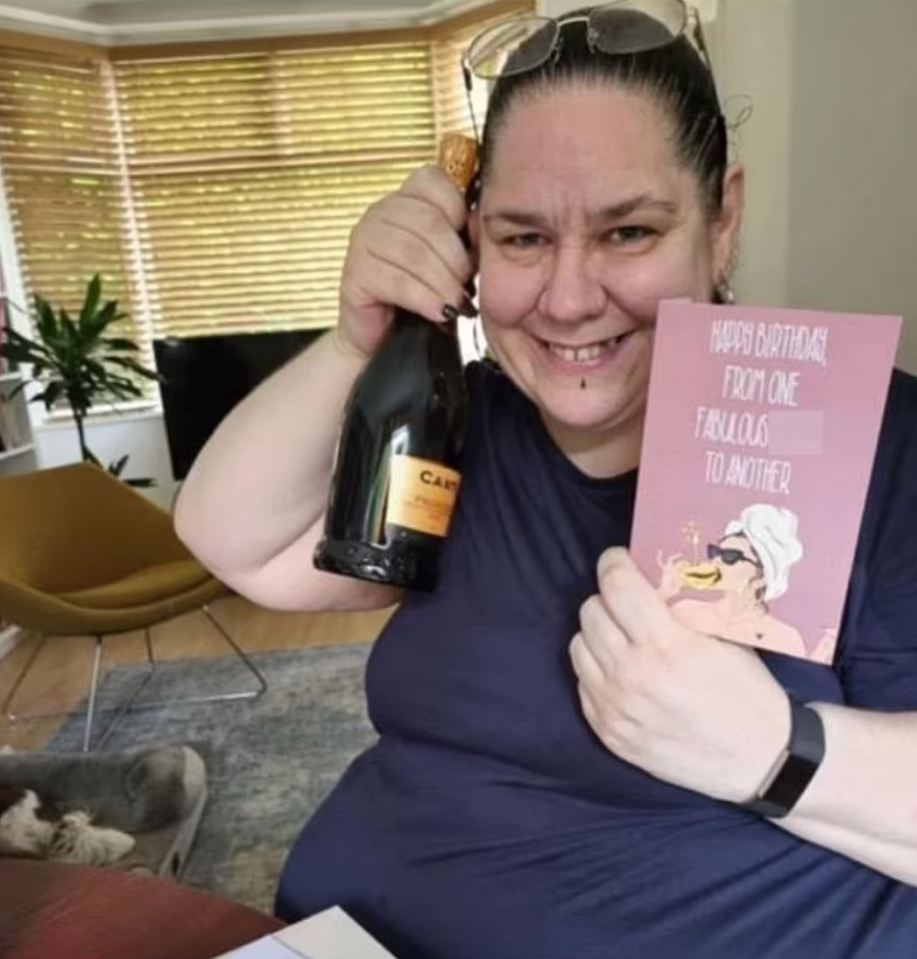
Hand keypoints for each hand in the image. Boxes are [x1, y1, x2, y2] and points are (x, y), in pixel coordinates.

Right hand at [336, 165, 474, 359]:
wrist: (388, 340)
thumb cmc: (422, 297)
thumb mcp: (452, 261)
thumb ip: (466, 237)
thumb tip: (484, 229)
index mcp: (404, 199)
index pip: (433, 181)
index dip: (459, 213)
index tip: (469, 247)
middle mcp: (379, 212)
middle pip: (429, 221)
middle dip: (456, 258)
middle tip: (468, 286)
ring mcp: (362, 241)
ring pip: (414, 252)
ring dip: (444, 282)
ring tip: (457, 303)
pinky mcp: (355, 275)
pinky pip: (398, 281)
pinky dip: (425, 299)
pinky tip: (439, 312)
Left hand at [569, 548, 789, 802]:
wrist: (761, 762)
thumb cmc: (748, 694)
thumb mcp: (723, 638)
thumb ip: (681, 607)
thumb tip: (650, 574)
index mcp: (664, 645)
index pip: (616, 585)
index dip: (614, 563)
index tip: (618, 560)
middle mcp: (631, 675)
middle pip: (590, 612)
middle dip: (607, 599)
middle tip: (626, 602)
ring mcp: (614, 707)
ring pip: (578, 646)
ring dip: (597, 635)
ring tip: (622, 637)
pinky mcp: (607, 733)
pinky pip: (582, 684)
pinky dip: (596, 671)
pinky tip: (621, 672)